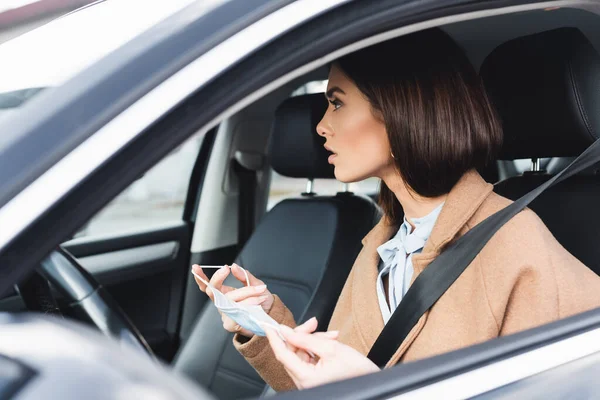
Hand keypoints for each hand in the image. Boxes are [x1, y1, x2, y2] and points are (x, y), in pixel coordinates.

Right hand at [192, 263, 274, 337]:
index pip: (208, 285)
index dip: (200, 278)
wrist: (271, 315)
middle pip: (213, 291)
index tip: (196, 267)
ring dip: (245, 293)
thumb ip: (244, 275)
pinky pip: (235, 313)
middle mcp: (222, 303)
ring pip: (227, 300)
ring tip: (260, 289)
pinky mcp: (230, 325)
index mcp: (224, 293)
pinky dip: (248, 304)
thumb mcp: (255, 283)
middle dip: (219, 279)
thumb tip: (233, 266)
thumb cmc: (261, 299)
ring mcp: (225, 314)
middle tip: (227, 269)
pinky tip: (257, 302)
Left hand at [264, 322, 378, 388]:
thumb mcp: (331, 348)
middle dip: (303, 335)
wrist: (374, 382)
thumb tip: (286, 331)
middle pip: (293, 352)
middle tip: (314, 323)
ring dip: (314, 341)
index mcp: (306, 378)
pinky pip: (309, 359)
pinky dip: (317, 348)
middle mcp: (304, 382)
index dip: (274, 338)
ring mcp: (309, 382)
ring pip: (302, 354)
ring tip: (332, 336)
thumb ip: (305, 338)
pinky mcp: (315, 379)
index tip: (268, 324)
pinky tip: (330, 342)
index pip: (282, 354)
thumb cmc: (358, 371)